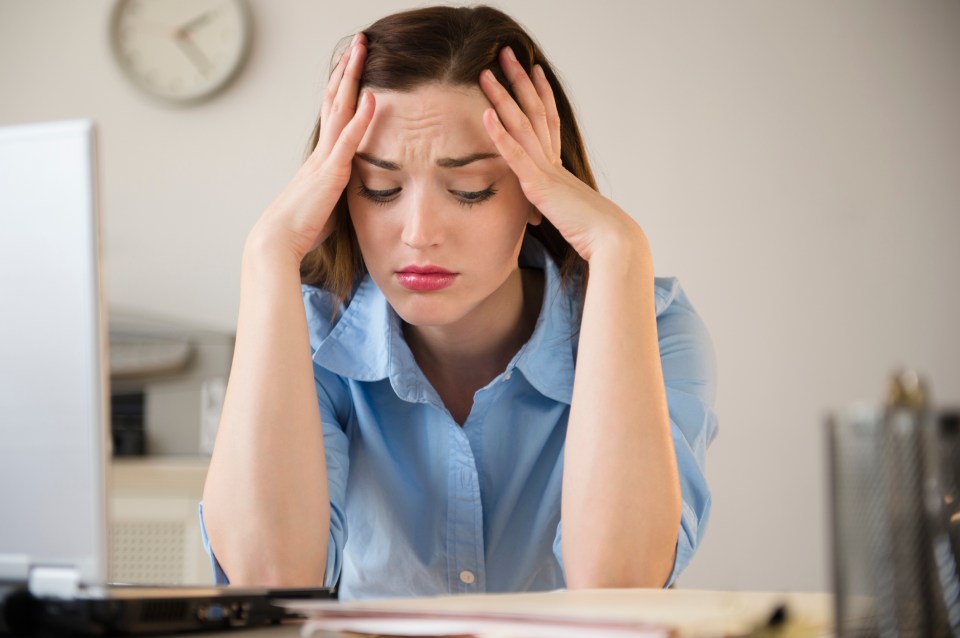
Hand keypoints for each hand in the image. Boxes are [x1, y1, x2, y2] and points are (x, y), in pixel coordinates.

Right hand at [250, 34, 374, 263]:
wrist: (276, 241)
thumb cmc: (300, 230)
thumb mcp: (325, 205)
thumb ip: (337, 192)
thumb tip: (346, 193)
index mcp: (320, 158)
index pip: (333, 113)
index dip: (343, 87)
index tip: (352, 64)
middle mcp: (321, 151)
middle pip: (335, 99)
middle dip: (347, 69)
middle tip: (358, 42)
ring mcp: (324, 159)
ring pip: (339, 109)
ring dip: (352, 78)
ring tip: (362, 49)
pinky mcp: (331, 173)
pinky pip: (348, 140)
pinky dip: (361, 117)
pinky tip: (372, 96)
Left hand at [479, 48, 645, 262]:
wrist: (611, 240)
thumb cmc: (593, 233)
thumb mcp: (569, 215)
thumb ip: (556, 207)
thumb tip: (550, 212)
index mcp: (560, 167)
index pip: (549, 120)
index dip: (540, 93)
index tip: (533, 70)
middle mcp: (554, 161)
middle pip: (534, 110)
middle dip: (519, 80)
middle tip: (506, 53)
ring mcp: (546, 170)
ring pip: (522, 125)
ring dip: (502, 98)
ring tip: (487, 73)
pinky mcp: (539, 185)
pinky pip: (516, 154)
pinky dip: (500, 134)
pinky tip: (485, 114)